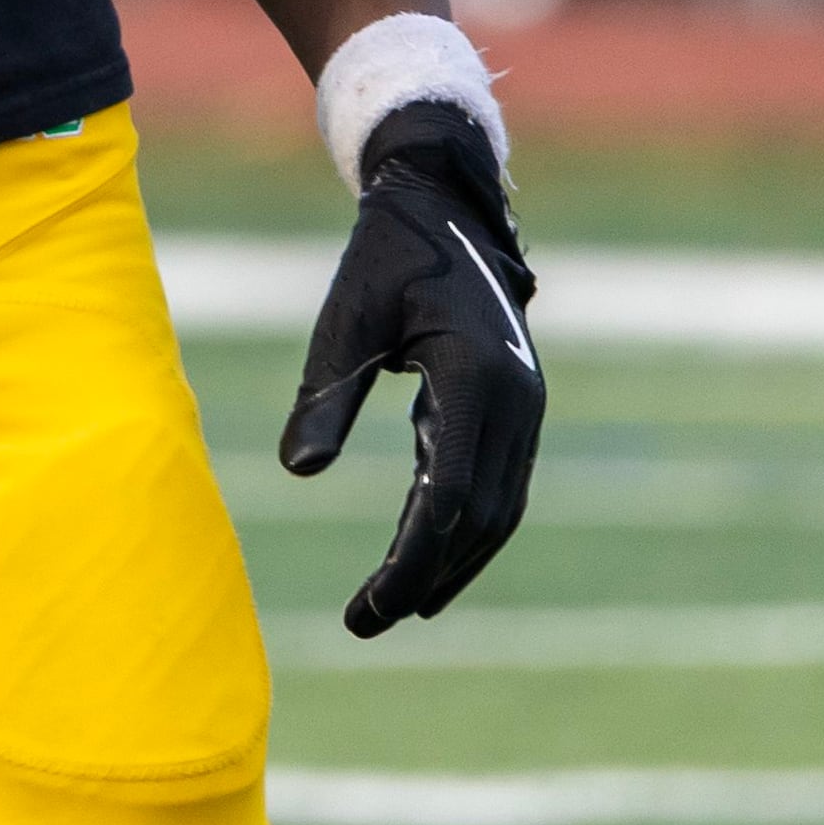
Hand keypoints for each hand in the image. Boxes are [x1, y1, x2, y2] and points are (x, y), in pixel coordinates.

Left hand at [276, 98, 547, 636]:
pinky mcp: (518, 406)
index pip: (449, 497)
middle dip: (428, 576)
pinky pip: (501, 485)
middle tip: (368, 621)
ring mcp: (526, 405)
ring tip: (398, 608)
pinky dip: (467, 528)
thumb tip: (297, 473)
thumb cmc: (385, 255)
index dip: (409, 561)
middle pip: (482, 518)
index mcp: (475, 378)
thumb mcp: (344, 319)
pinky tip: (425, 557)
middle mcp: (517, 400)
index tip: (367, 608)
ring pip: (501, 510)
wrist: (444, 203)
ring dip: (454, 563)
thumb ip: (324, 395)